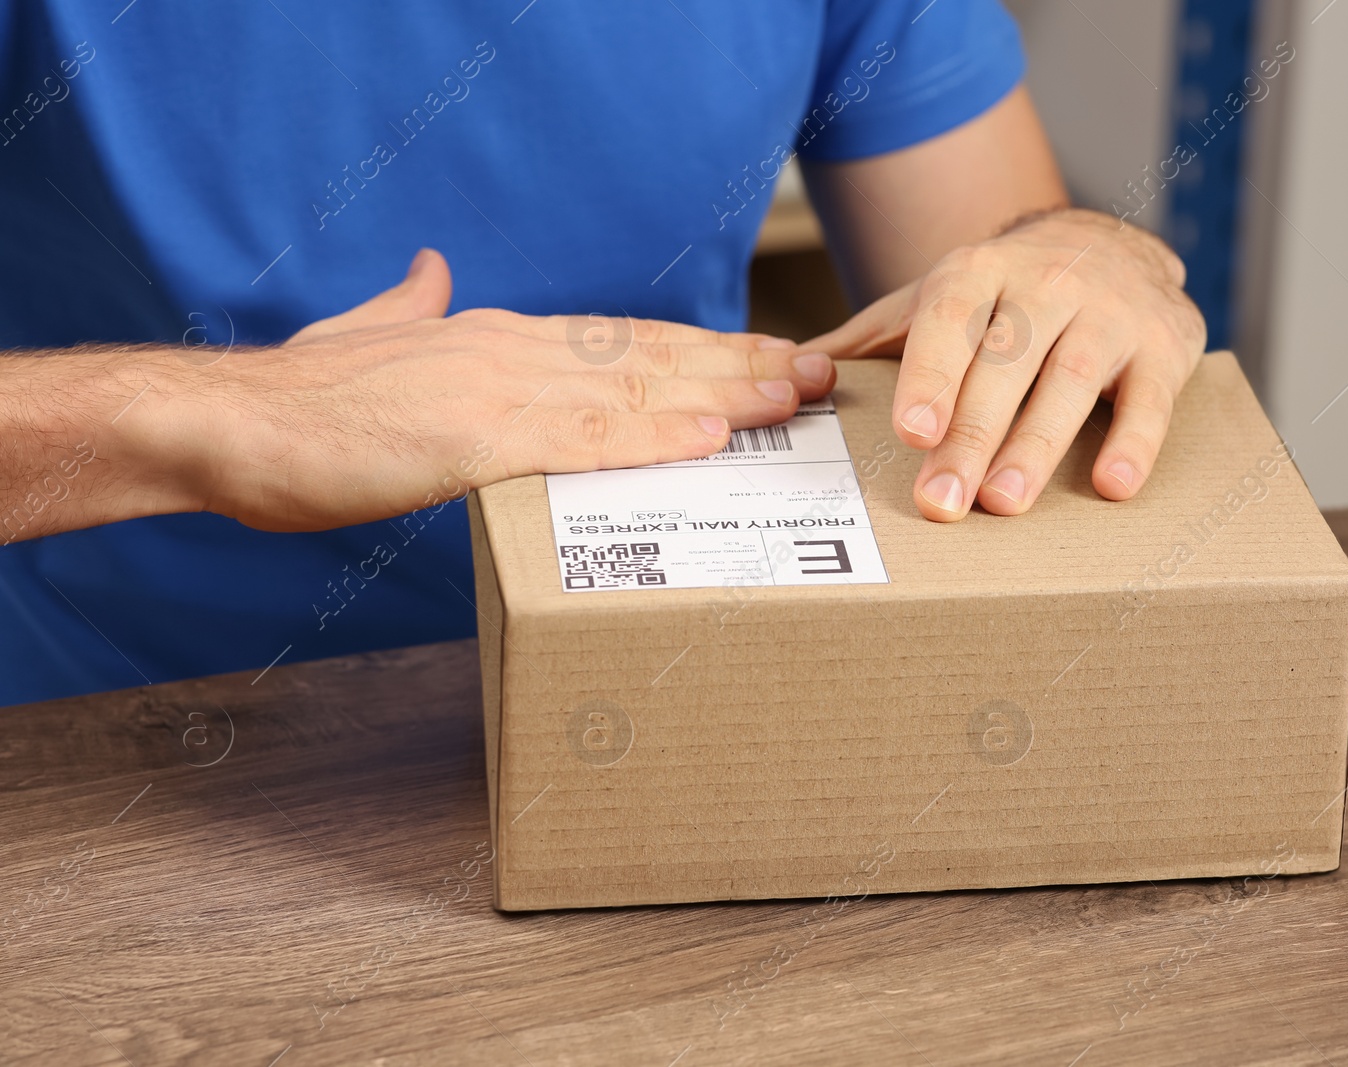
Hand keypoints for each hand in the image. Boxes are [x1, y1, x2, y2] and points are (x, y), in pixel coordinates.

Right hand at [157, 249, 834, 530]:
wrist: (230, 423)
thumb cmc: (302, 404)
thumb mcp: (369, 339)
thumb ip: (409, 308)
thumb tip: (428, 271)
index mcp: (499, 341)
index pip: (624, 344)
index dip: (701, 353)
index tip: (761, 358)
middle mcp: (517, 353)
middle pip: (653, 358)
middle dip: (740, 366)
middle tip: (816, 374)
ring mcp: (502, 390)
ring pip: (637, 390)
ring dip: (725, 395)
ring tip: (795, 398)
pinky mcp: (479, 438)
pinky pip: (585, 440)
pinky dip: (654, 438)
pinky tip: (713, 440)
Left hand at [802, 208, 1204, 520]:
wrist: (1109, 240)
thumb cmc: (1003, 295)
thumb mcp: (935, 300)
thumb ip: (868, 341)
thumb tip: (786, 375)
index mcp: (979, 272)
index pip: (951, 318)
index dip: (932, 373)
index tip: (912, 430)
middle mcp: (1046, 282)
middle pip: (1006, 363)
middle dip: (973, 434)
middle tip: (944, 501)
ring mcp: (1110, 311)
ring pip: (1072, 379)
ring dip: (1038, 444)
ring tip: (1005, 501)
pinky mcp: (1166, 343)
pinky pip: (1151, 398)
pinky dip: (1135, 441)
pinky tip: (1111, 485)